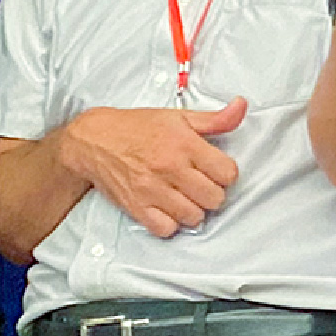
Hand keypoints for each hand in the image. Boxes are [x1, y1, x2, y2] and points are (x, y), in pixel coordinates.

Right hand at [59, 98, 247, 237]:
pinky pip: (166, 229)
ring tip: (184, 197)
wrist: (94, 140)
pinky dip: (170, 224)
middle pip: (214, 198)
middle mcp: (170, 168)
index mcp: (184, 143)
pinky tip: (168, 209)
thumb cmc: (138, 127)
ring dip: (193, 209)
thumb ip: (214, 119)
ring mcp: (152, 190)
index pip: (228, 173)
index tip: (215, 170)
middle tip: (200, 185)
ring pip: (194, 217)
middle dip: (212, 193)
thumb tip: (242, 106)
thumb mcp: (178, 117)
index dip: (225, 173)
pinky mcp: (137, 207)